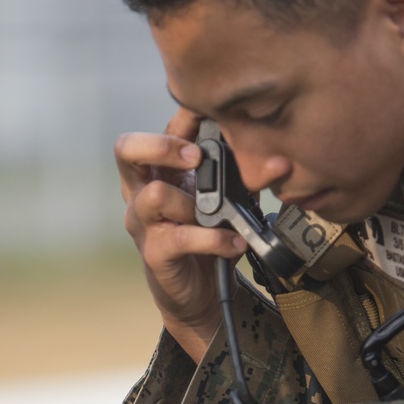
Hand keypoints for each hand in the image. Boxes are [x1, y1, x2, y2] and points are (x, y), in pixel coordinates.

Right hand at [115, 107, 246, 361]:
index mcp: (159, 170)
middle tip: (196, 155)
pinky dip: (213, 239)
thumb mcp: (227, 200)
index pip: (162, 130)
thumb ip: (243, 177)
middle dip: (162, 145)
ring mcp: (143, 222)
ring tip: (219, 215)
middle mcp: (141, 190)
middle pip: (126, 149)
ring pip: (154, 194)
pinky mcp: (154, 252)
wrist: (200, 292)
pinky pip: (180, 237)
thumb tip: (277, 160)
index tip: (212, 110)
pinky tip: (234, 242)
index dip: (184, 115)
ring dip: (193, 202)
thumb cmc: (208, 237)